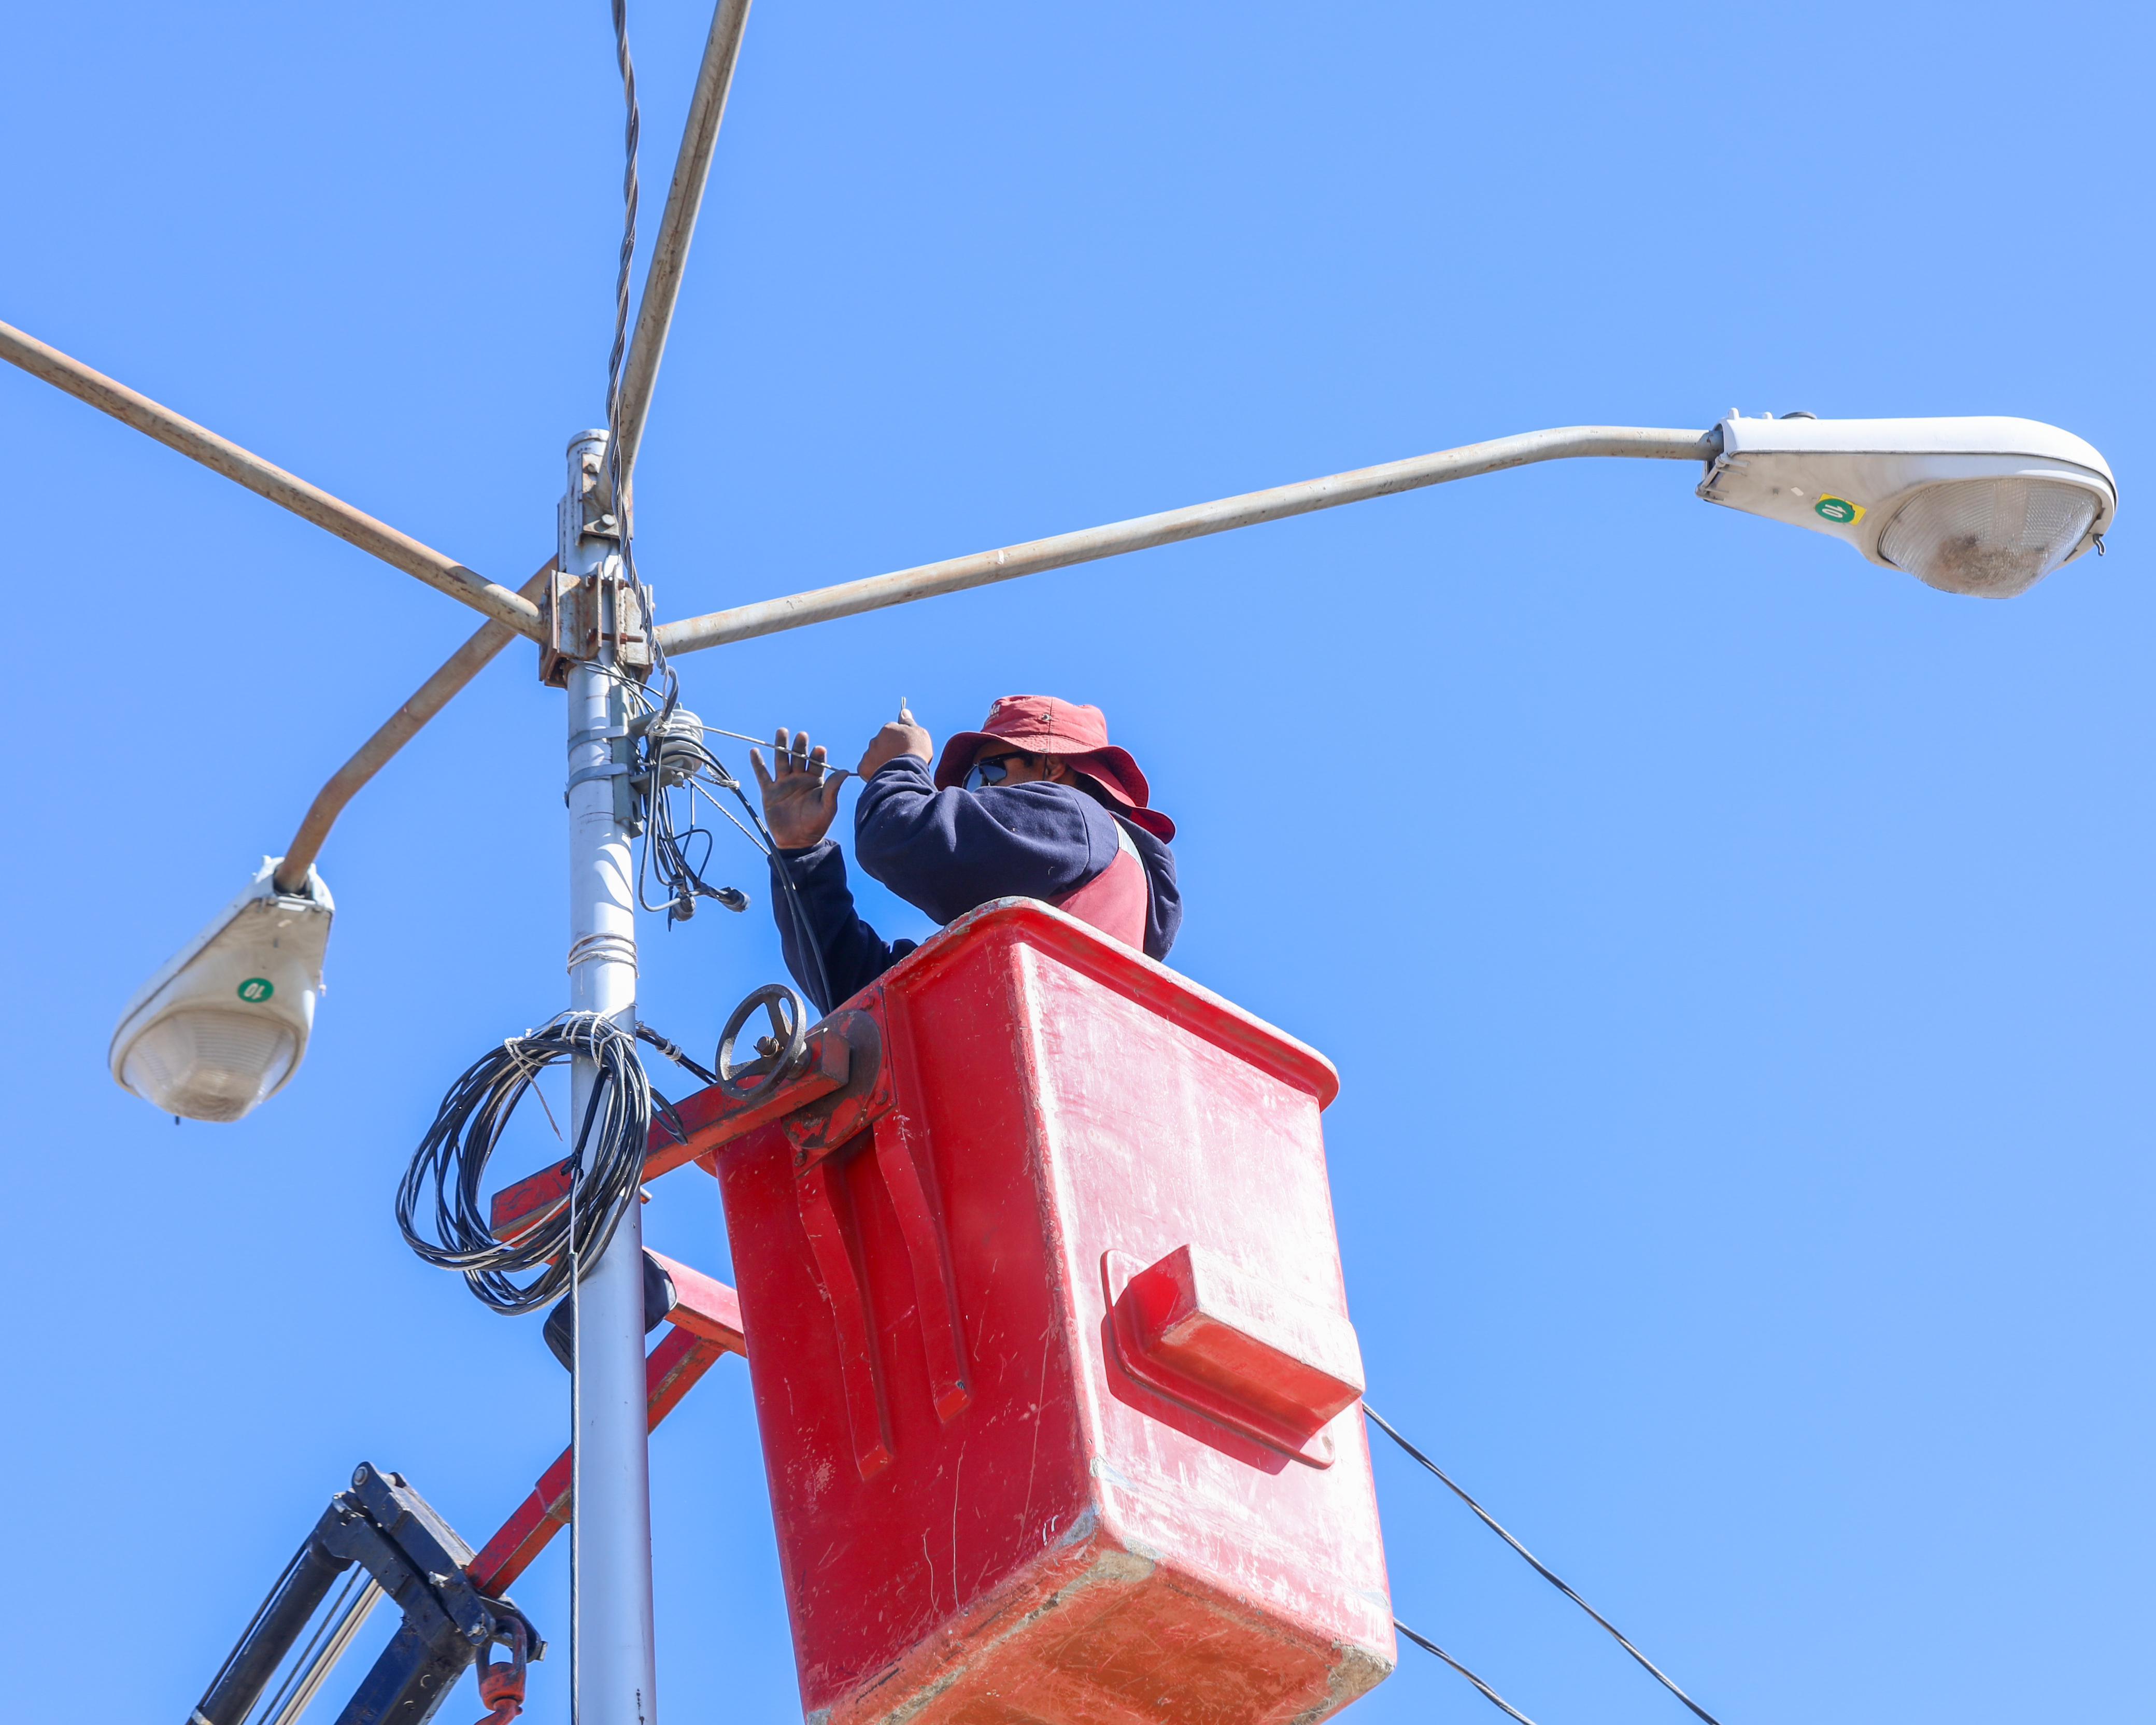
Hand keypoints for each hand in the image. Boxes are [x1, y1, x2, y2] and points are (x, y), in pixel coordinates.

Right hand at [750, 728, 846, 848]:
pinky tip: (754, 751)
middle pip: (798, 757)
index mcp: (815, 781)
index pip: (816, 764)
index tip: (819, 749)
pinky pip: (763, 775)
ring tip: (782, 731)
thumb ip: (833, 789)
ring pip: (781, 761)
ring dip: (781, 746)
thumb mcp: (827, 807)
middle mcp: (799, 778)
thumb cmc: (816, 824)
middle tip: (802, 735)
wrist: (798, 841)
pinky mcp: (770, 792)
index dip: (817, 756)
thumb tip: (845, 771)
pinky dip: (758, 764)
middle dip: (799, 746)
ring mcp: (784, 784)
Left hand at [856, 701, 932, 779]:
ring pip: (873, 755)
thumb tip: (903, 711)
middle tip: (899, 759)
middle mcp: (875, 739)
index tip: (905, 747)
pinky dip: (872, 771)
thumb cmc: (916, 752)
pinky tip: (884, 774)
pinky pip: (866, 767)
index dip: (898, 739)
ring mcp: (868, 753)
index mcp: (888, 729)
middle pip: (881, 742)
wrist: (906, 773)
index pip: (891, 730)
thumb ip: (908, 722)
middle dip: (888, 749)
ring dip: (880, 760)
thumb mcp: (919, 733)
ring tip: (893, 769)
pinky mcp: (863, 767)